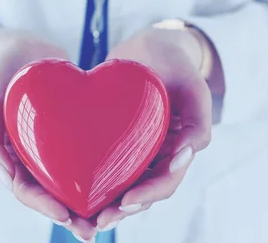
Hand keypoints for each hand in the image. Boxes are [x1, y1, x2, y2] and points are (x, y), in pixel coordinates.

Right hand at [0, 32, 98, 241]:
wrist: (23, 49)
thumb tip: (6, 178)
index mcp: (10, 157)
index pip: (25, 189)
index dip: (44, 205)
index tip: (66, 215)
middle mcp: (32, 157)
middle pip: (51, 193)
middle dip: (71, 215)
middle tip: (92, 230)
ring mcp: (53, 147)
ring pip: (71, 180)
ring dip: (88, 201)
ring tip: (111, 216)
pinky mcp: (72, 135)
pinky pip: (86, 155)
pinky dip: (101, 171)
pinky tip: (123, 179)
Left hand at [94, 27, 212, 230]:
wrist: (149, 46)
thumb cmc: (175, 62)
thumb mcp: (193, 85)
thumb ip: (199, 120)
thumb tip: (186, 155)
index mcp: (179, 148)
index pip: (165, 181)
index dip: (148, 195)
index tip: (125, 202)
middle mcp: (157, 153)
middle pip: (141, 191)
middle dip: (120, 209)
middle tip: (96, 222)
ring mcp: (135, 148)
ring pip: (121, 183)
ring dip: (104, 202)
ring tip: (81, 217)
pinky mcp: (114, 139)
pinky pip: (103, 162)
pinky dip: (91, 178)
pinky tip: (68, 186)